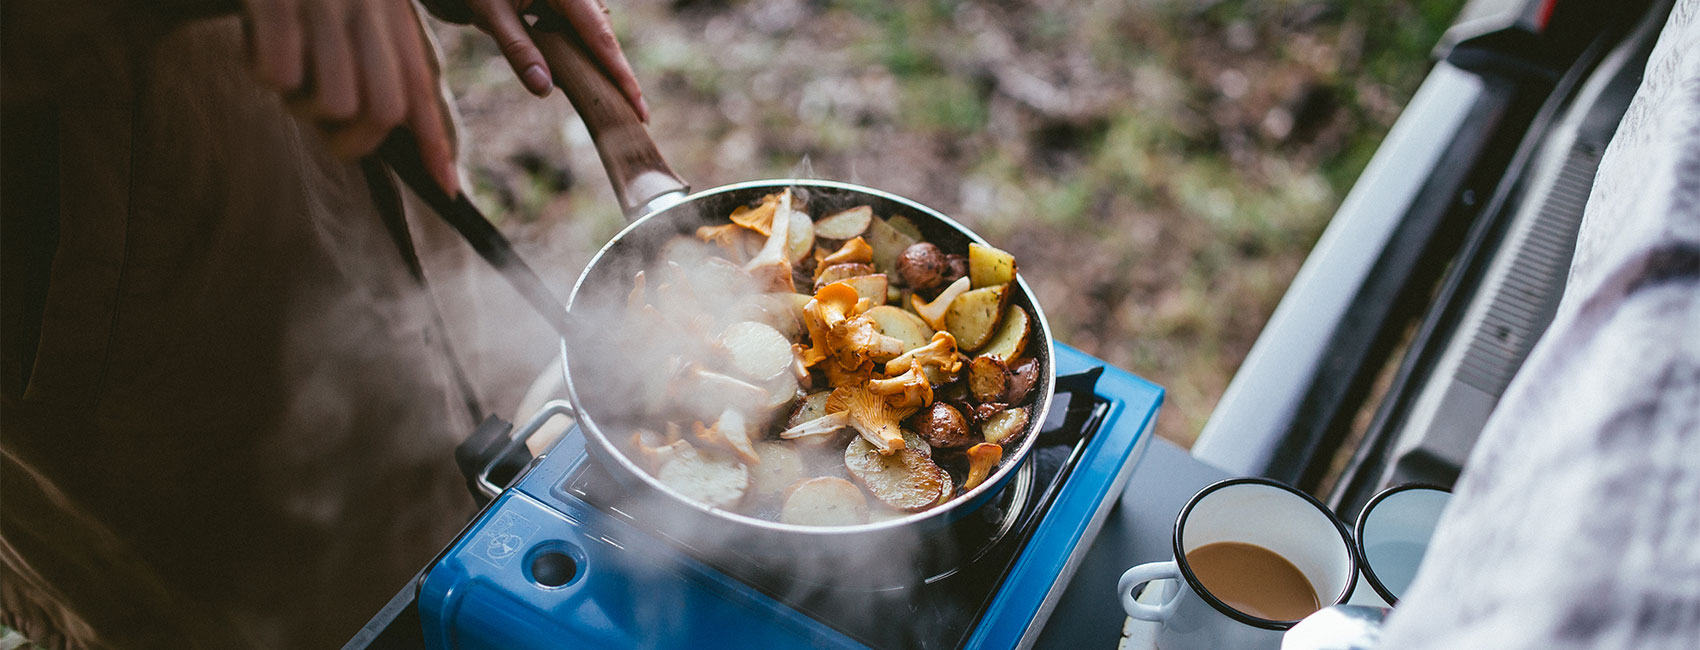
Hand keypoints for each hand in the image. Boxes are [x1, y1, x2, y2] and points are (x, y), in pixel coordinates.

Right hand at [243, 0, 459, 194]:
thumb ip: (378, 51)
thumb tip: (387, 122)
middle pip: (382, 110)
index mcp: (389, 12)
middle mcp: (367, 8)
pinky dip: (265, 75)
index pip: (419, 87)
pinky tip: (256, 49)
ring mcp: (324, 3)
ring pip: (335, 101)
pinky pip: (281, 72)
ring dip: (302, 106)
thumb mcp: (361, 2)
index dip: (435, 141)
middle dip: (352, 142)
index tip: (449, 187)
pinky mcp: (279, 0)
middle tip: (324, 132)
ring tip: (285, 76)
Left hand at [464, 0, 648, 120]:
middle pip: (605, 41)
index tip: (639, 106)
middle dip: (616, 77)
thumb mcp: (491, 12)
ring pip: (594, 42)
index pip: (601, 37)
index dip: (622, 74)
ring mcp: (574, 2)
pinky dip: (580, 61)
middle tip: (636, 116)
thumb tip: (543, 89)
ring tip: (615, 104)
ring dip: (597, 71)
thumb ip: (517, 49)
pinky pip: (580, 38)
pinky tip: (579, 81)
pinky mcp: (565, 9)